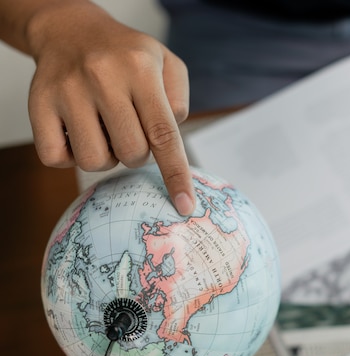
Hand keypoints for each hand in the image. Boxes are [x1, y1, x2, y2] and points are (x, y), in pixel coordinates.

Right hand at [26, 2, 194, 214]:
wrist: (71, 31)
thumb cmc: (126, 56)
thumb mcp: (166, 64)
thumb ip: (179, 101)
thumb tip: (170, 142)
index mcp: (140, 69)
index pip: (163, 134)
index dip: (176, 174)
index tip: (185, 206)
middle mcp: (102, 77)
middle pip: (132, 154)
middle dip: (138, 154)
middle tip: (130, 129)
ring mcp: (67, 91)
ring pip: (95, 162)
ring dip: (106, 156)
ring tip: (105, 130)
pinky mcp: (38, 104)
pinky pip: (56, 159)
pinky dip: (70, 156)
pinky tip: (77, 132)